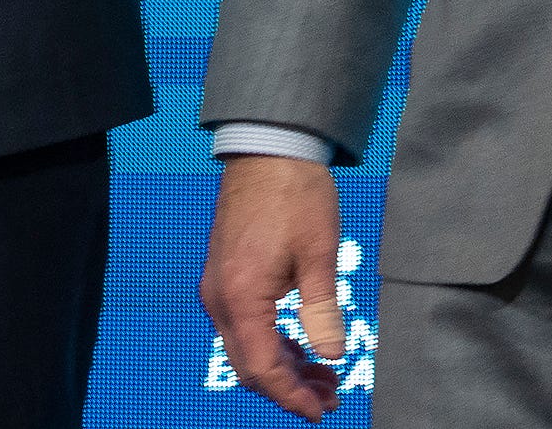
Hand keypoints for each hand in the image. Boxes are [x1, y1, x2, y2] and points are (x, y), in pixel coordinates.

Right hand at [200, 154, 346, 418]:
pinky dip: (271, 343)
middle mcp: (220, 296)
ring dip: (282, 367)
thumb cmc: (294, 194)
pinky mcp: (226, 275)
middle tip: (331, 397)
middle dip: (288, 388)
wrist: (268, 148)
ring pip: (245, 348)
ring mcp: (219, 286)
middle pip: (248, 365)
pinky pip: (243, 325)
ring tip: (324, 377)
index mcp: (241, 295)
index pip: (262, 368)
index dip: (291, 397)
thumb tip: (331, 354)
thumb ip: (322, 310)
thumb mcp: (318, 255)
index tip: (321, 411)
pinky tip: (301, 347)